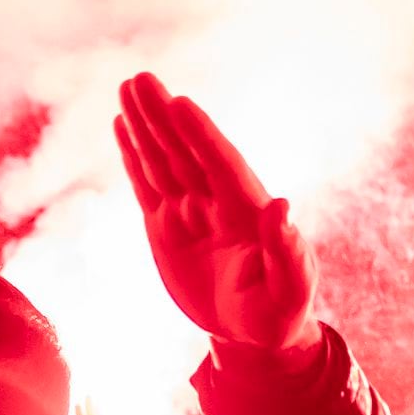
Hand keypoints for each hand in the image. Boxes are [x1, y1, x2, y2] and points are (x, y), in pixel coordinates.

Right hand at [114, 73, 318, 356]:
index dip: (202, 136)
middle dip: (163, 117)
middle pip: (185, 152)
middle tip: (141, 79)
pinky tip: (122, 127)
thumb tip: (281, 207)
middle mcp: (216, 203)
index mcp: (247, 213)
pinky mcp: (166, 227)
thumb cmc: (280, 314)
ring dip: (144, 125)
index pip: (221, 166)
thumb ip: (287, 253)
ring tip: (127, 88)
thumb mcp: (290, 292)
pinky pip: (147, 184)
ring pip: (162, 160)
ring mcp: (189, 212)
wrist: (255, 334)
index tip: (180, 104)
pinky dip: (134, 156)